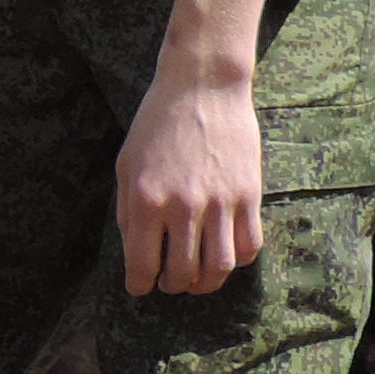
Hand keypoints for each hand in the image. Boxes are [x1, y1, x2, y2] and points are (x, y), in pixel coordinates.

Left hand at [113, 69, 263, 300]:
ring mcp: (218, 202)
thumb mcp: (126, 164)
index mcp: (145, 200)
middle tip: (170, 282)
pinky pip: (248, 246)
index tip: (141, 287)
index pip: (141, 265)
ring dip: (205, 283)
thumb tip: (136, 251)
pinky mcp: (248, 195)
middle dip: (171, 286)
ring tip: (197, 279)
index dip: (139, 285)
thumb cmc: (157, 123)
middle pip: (180, 273)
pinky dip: (237, 261)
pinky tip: (224, 255)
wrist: (202, 86)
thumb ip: (127, 210)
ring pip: (217, 268)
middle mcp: (181, 207)